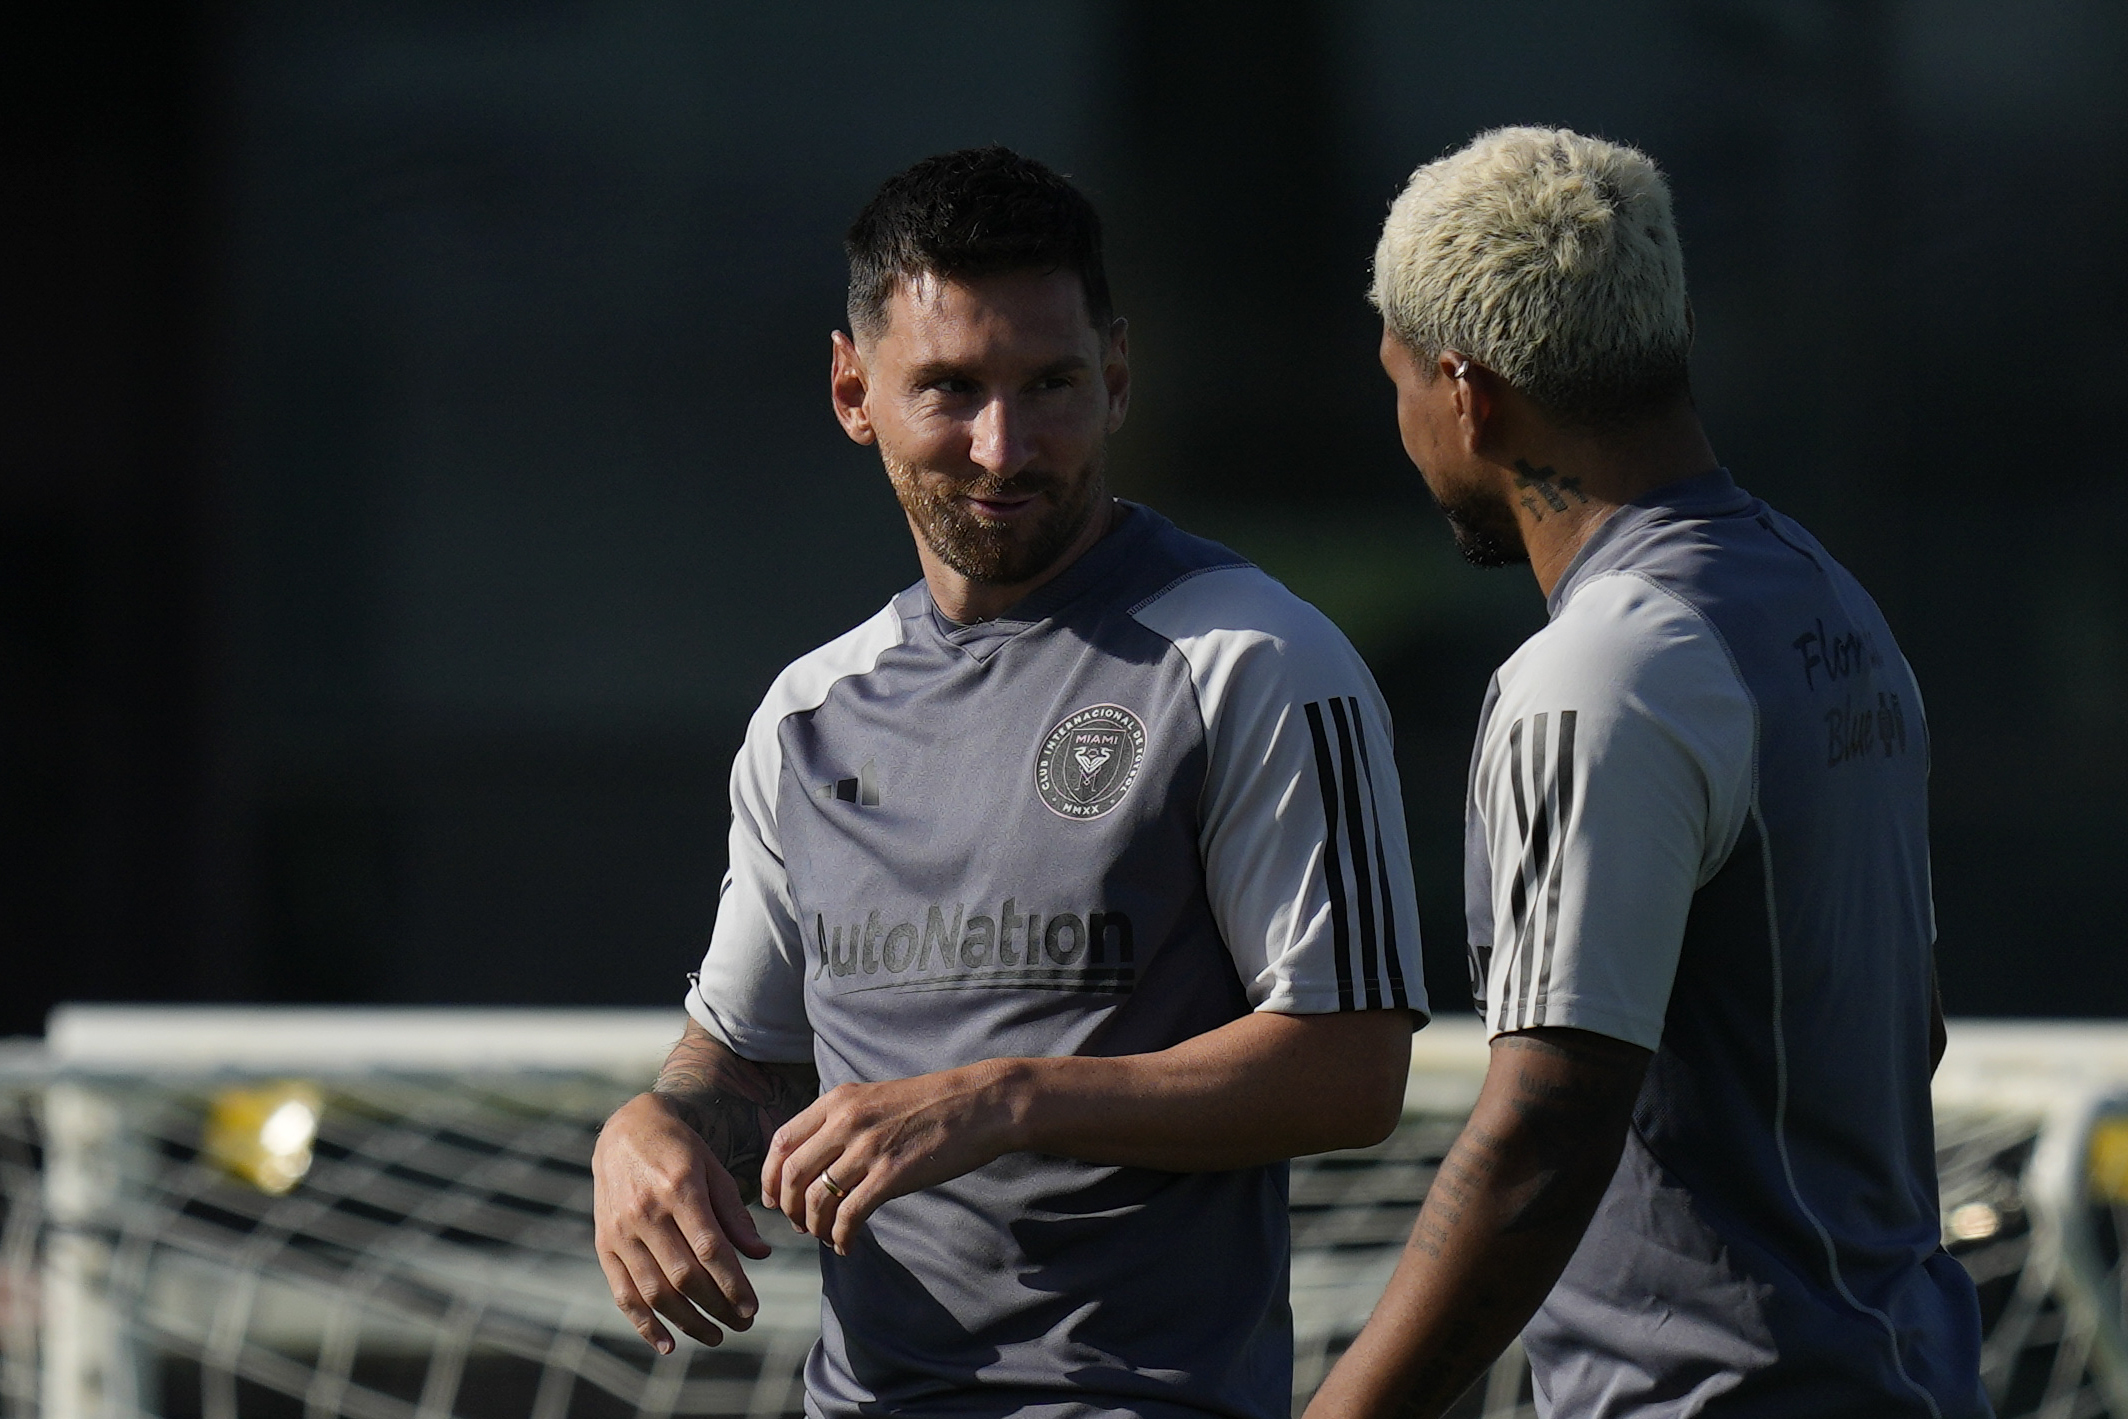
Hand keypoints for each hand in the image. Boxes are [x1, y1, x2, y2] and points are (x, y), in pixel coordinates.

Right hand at [592, 1092, 772, 1353]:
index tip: (752, 1307)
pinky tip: (668, 1343)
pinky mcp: (605, 1244)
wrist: (625, 1131)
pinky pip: (623, 1293)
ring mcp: (620, 1231)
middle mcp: (646, 1212)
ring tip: (715, 1336)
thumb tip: (760, 1255)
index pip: (710, 1248)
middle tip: (743, 1323)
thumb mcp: (714, 1169)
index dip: (732, 1283)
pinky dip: (644, 1323)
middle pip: (684, 1275)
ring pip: (654, 1291)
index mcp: (679, 1188)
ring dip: (687, 1322)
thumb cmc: (680, 1149)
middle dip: (716, 1306)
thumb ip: (735, 1213)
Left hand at [759, 1061, 1025, 1253]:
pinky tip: (847, 1245)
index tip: (773, 1200)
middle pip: (791, 1175)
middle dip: (789, 1209)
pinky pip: (849, 1216)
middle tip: (800, 1226)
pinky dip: (840, 1237)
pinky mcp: (891, 1174)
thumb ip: (842, 1122)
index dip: (769, 1178)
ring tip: (826, 1236)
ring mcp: (868, 1148)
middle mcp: (846, 1121)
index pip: (782, 1142)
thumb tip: (814, 1163)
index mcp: (838, 1101)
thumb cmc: (931, 1104)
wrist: (980, 1104)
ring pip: (816, 1200)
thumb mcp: (876, 1099)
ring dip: (815, 1227)